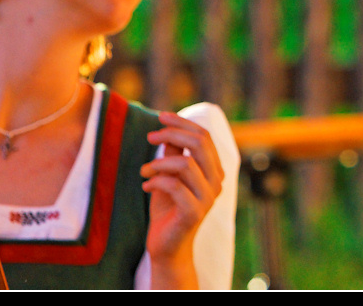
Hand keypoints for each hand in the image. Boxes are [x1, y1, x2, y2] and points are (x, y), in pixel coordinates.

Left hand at [141, 112, 224, 288]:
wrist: (167, 246)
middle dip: (172, 134)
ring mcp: (208, 197)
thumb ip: (174, 154)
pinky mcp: (194, 212)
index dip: (183, 122)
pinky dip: (156, 181)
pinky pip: (174, 186)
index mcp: (215, 169)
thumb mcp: (169, 175)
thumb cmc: (168, 208)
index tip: (161, 116)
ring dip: (159, 162)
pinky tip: (146, 187)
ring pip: (186, 163)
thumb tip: (169, 128)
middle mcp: (217, 181)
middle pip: (199, 143)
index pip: (204, 136)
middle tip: (150, 136)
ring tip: (144, 171)